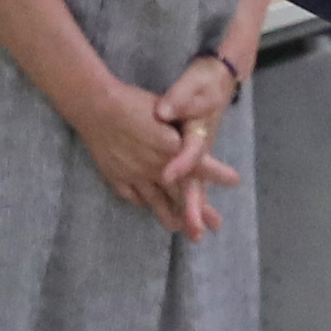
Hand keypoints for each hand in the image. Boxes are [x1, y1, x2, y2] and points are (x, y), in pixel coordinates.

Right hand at [75, 77, 223, 236]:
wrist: (95, 106)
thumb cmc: (132, 102)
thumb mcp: (164, 110)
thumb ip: (180, 126)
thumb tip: (196, 137)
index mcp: (170, 147)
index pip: (199, 165)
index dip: (218, 175)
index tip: (235, 181)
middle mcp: (155, 166)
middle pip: (181, 193)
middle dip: (200, 211)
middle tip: (215, 225)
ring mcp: (135, 175)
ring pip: (156, 202)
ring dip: (170, 216)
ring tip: (180, 228)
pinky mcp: (117, 177)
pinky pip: (132, 196)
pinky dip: (141, 201)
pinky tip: (145, 205)